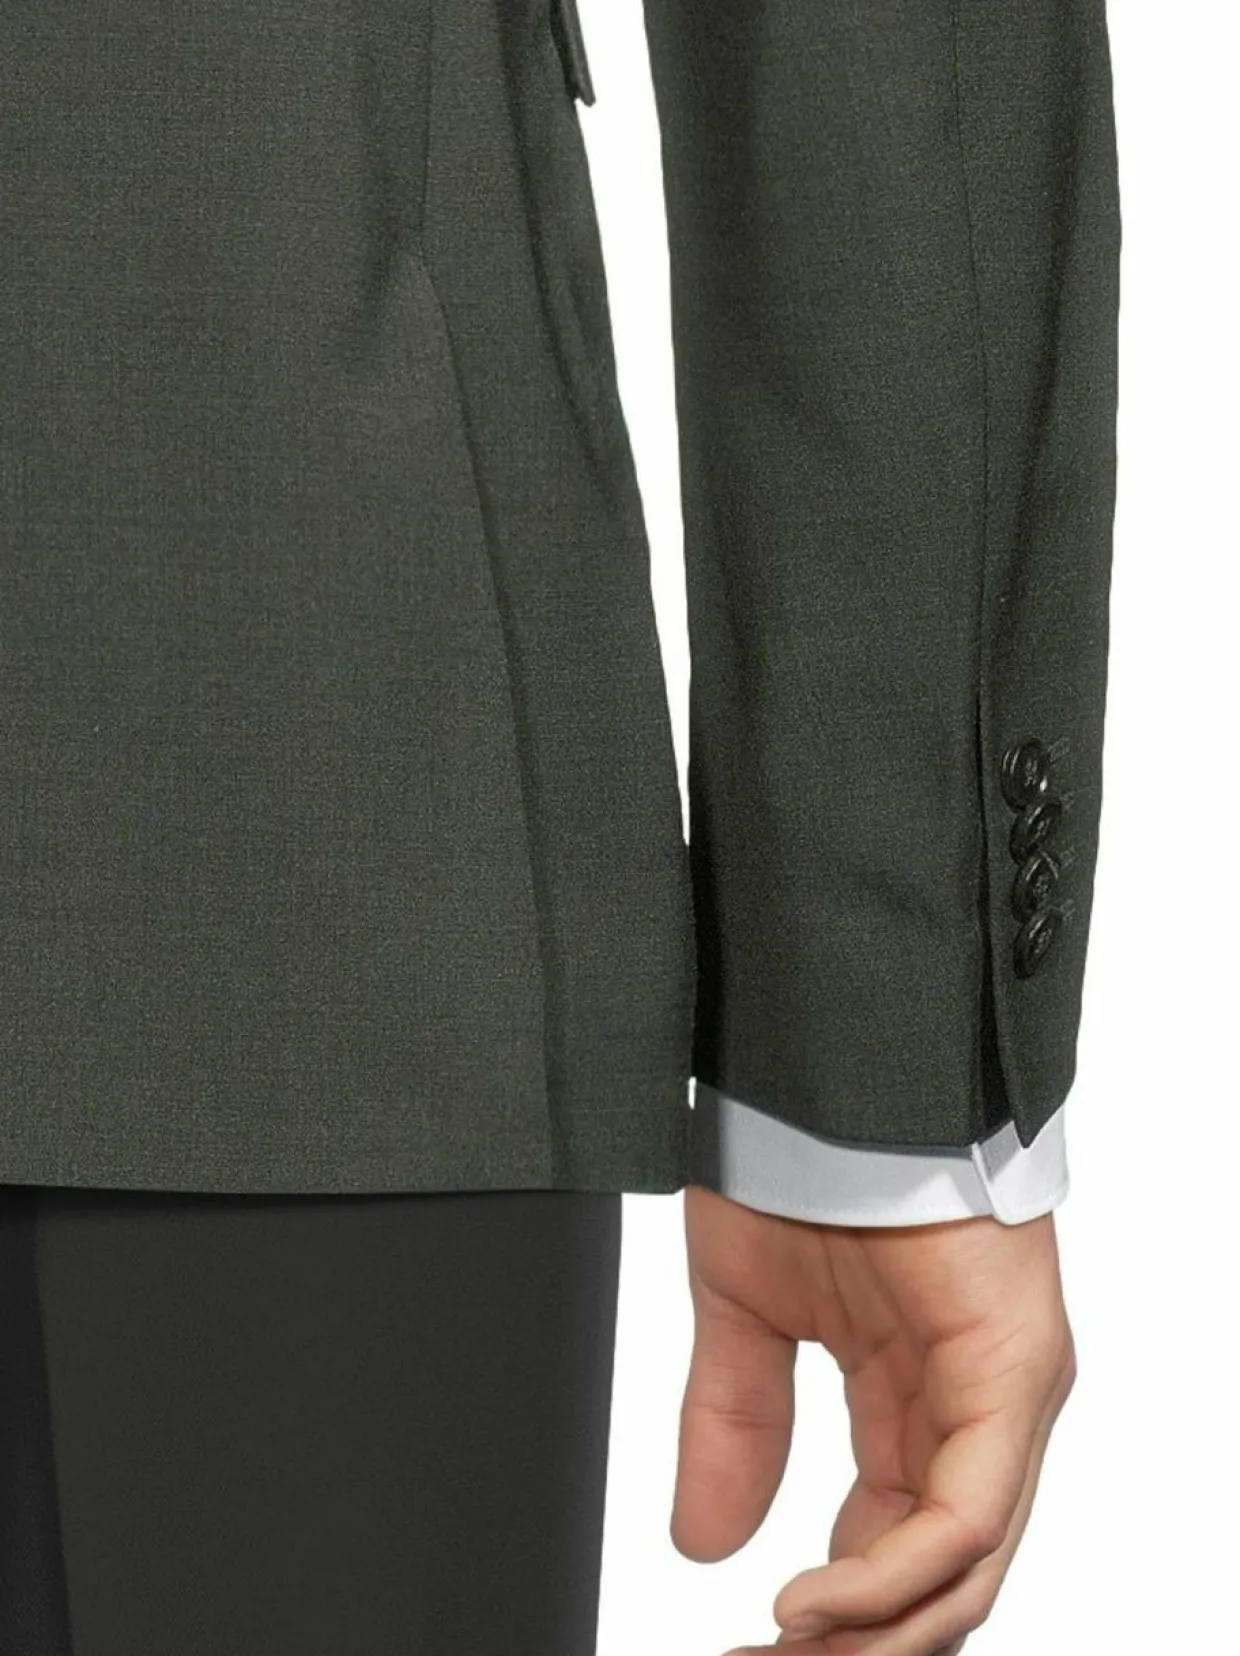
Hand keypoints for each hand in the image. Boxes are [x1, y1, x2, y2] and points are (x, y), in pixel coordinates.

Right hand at [673, 1185, 1076, 1655]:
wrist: (827, 1071)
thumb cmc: (801, 1161)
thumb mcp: (744, 1316)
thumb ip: (733, 1425)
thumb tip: (705, 1544)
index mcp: (913, 1399)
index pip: (889, 1547)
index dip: (826, 1620)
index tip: (745, 1653)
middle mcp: (971, 1410)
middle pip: (936, 1577)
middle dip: (852, 1643)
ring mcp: (1003, 1393)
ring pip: (965, 1566)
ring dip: (874, 1631)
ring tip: (784, 1653)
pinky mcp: (1015, 1370)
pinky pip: (969, 1510)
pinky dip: (894, 1574)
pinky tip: (817, 1601)